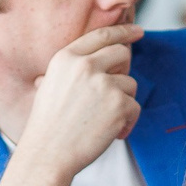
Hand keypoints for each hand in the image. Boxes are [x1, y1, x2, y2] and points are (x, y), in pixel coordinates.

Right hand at [7, 23, 141, 184]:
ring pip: (130, 83)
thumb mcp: (50, 85)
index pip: (102, 35)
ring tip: (104, 120)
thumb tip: (98, 60)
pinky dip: (128, 122)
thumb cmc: (48, 125)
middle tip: (116, 91)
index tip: (137, 32)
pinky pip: (135, 107)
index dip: (123, 31)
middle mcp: (85, 65)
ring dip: (123, 102)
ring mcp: (103, 83)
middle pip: (121, 53)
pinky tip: (112, 133)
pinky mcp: (119, 104)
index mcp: (66, 58)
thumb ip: (73, 69)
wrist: (47, 154)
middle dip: (124, 69)